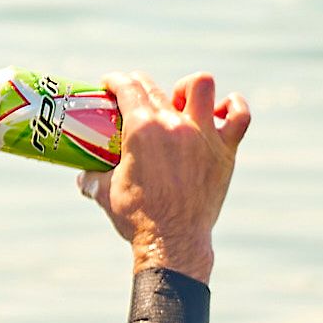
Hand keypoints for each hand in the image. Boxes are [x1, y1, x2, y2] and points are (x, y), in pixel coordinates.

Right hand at [78, 71, 250, 284]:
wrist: (173, 242)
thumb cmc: (138, 219)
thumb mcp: (105, 194)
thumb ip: (91, 178)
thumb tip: (82, 176)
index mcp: (142, 129)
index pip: (128, 86)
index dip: (115, 80)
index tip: (110, 84)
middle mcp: (174, 125)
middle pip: (156, 87)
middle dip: (139, 85)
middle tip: (134, 99)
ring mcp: (203, 135)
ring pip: (201, 85)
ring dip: (187, 88)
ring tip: (180, 102)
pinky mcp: (225, 151)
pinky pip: (239, 116)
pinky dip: (233, 107)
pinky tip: (220, 112)